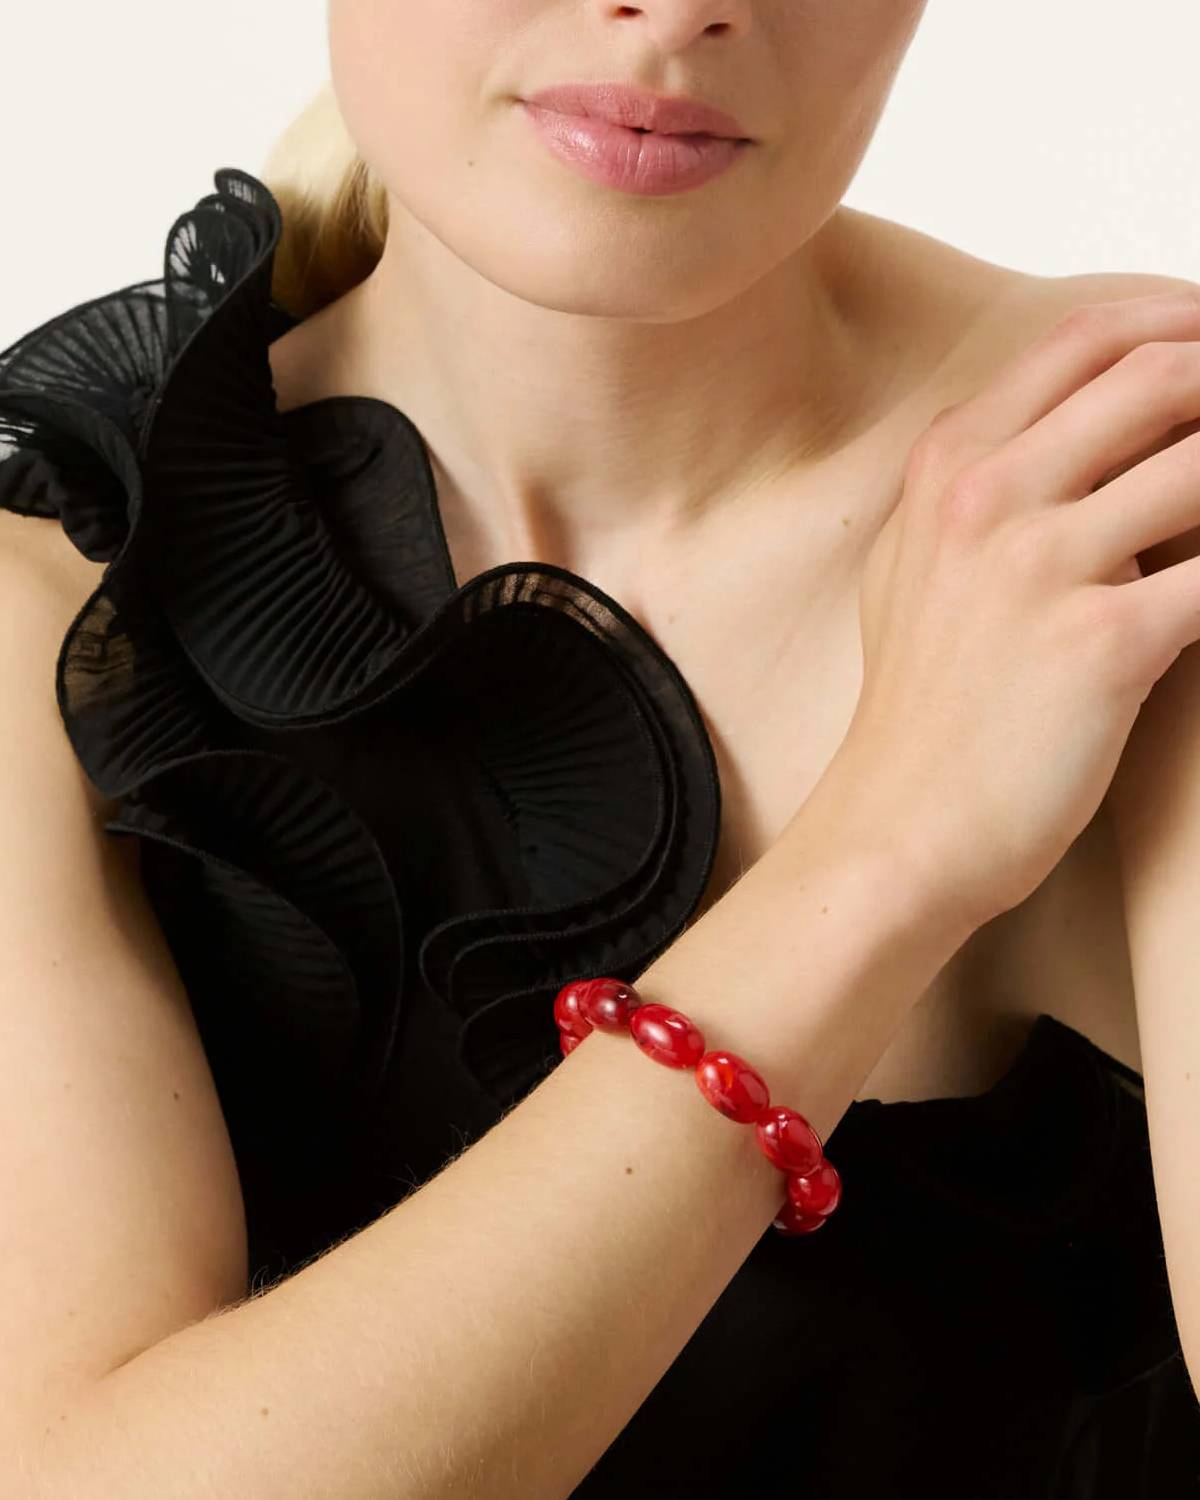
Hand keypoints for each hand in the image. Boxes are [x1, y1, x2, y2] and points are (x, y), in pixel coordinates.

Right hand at [825, 289, 1199, 930]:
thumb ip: (981, 485)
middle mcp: (989, 496)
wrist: (905, 824)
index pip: (1086, 341)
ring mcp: (1042, 564)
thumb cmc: (920, 709)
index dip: (1175, 322)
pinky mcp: (1104, 641)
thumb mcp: (914, 567)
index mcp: (947, 467)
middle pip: (1158, 375)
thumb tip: (1085, 441)